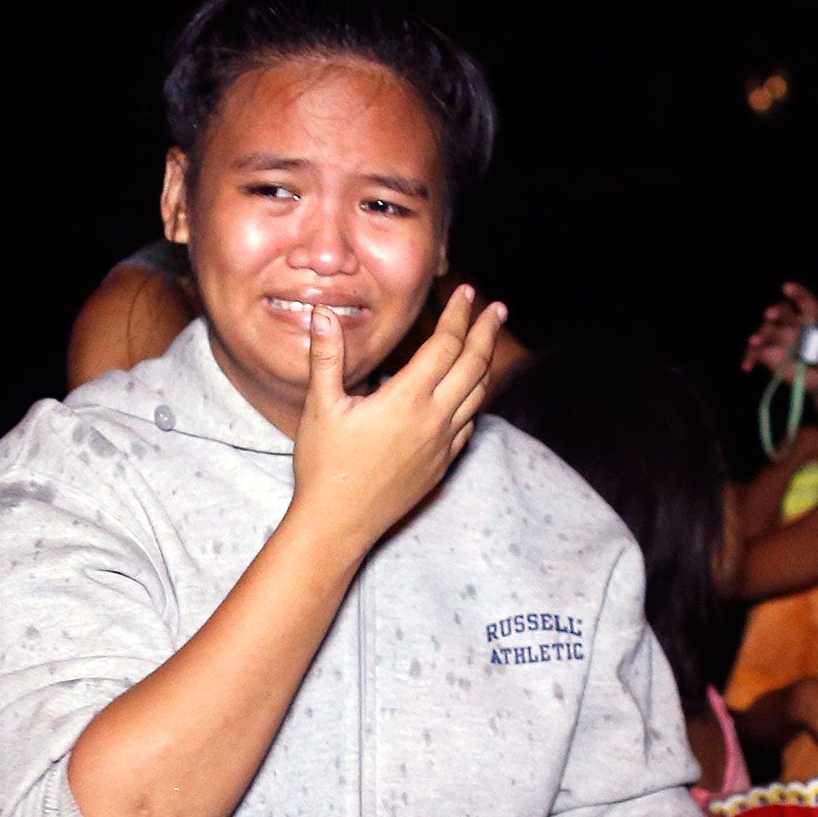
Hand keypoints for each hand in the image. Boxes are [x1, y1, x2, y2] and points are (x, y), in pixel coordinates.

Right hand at [290, 285, 503, 550]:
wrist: (339, 524)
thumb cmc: (324, 465)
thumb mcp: (320, 407)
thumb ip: (327, 357)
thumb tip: (323, 313)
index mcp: (407, 399)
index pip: (445, 345)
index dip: (458, 315)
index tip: (466, 293)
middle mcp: (434, 419)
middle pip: (474, 365)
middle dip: (486, 332)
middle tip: (497, 308)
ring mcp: (443, 444)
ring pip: (478, 395)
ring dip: (486, 364)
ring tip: (487, 343)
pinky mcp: (442, 465)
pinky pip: (469, 425)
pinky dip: (474, 401)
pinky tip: (469, 394)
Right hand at [740, 282, 817, 388]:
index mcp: (813, 316)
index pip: (804, 300)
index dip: (796, 293)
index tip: (787, 288)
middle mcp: (793, 322)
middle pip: (781, 313)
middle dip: (775, 312)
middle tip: (770, 314)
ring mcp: (779, 337)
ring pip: (766, 331)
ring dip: (759, 335)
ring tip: (756, 343)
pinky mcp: (769, 354)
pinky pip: (757, 353)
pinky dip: (750, 358)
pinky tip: (747, 367)